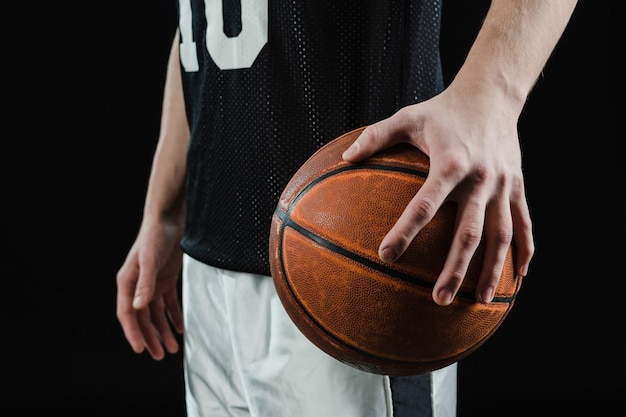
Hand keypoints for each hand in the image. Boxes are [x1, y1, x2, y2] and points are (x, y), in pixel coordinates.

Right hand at [116, 220, 184, 359]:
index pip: (127, 313)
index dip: (133, 332)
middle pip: (142, 318)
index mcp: (127, 282)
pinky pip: (169, 303)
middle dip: (151, 337)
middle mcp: (137, 285)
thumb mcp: (149, 260)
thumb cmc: (155, 236)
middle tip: (160, 355)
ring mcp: (153, 283)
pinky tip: (180, 329)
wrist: (170, 219)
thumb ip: (144, 283)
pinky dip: (174, 316)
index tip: (141, 349)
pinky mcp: (167, 279)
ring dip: (164, 331)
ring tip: (172, 348)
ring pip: (157, 314)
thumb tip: (137, 307)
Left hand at [342, 87, 533, 305]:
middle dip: (454, 268)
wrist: (492, 94)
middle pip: (468, 232)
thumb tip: (344, 158)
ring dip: (491, 269)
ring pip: (500, 234)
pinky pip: (524, 223)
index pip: (424, 204)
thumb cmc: (443, 109)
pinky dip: (524, 250)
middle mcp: (479, 179)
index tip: (386, 256)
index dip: (405, 231)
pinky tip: (518, 277)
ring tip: (479, 301)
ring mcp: (502, 185)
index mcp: (449, 163)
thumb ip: (375, 137)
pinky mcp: (517, 186)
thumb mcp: (407, 117)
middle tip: (438, 299)